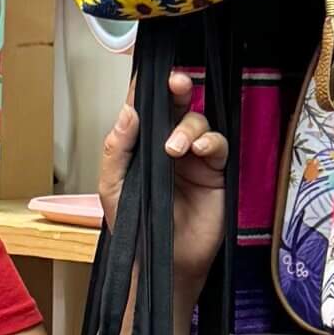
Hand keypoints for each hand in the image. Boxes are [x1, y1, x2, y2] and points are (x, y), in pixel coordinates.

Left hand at [96, 70, 226, 288]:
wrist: (161, 262)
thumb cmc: (134, 227)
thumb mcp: (114, 188)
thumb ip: (118, 150)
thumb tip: (127, 112)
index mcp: (142, 145)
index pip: (145, 109)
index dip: (147, 88)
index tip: (148, 72)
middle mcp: (168, 145)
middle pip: (177, 105)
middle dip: (178, 89)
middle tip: (176, 83)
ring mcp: (193, 157)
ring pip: (198, 122)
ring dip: (188, 127)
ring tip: (175, 148)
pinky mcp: (215, 172)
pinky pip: (219, 146)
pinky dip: (211, 142)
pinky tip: (199, 150)